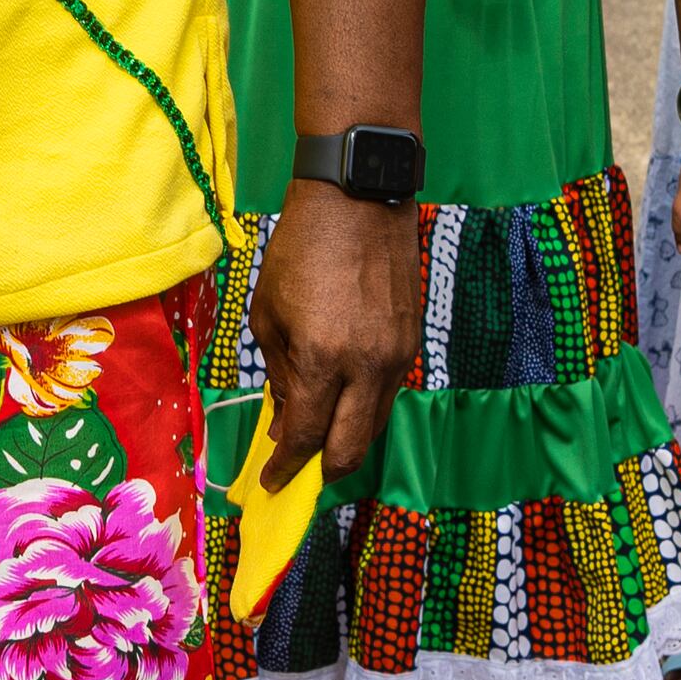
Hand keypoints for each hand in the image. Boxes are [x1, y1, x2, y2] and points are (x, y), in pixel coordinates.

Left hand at [250, 175, 418, 487]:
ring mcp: (397, 356)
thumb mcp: (268, 311)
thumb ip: (278, 369)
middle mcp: (367, 365)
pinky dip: (365, 407)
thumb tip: (286, 414)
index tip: (273, 481)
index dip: (287, 464)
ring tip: (321, 438)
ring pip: (375, 424)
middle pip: (351, 448)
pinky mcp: (412, 342)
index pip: (306, 434)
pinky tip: (343, 400)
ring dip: (348, 440)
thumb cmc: (302, 249)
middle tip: (300, 473)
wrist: (360, 199)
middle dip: (323, 471)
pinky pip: (388, 393)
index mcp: (322, 357)